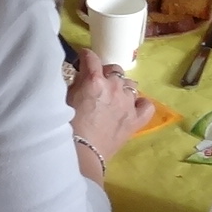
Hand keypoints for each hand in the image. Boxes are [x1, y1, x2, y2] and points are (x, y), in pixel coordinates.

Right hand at [66, 47, 154, 161]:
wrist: (80, 154)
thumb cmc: (66, 126)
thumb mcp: (66, 98)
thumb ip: (76, 82)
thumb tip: (82, 74)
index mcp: (94, 80)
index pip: (91, 57)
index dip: (85, 57)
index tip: (82, 60)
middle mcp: (114, 87)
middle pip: (114, 69)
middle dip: (105, 72)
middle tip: (97, 83)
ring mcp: (128, 103)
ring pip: (130, 84)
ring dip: (121, 87)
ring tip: (113, 97)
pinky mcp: (136, 119)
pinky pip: (146, 105)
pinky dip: (140, 104)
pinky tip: (132, 106)